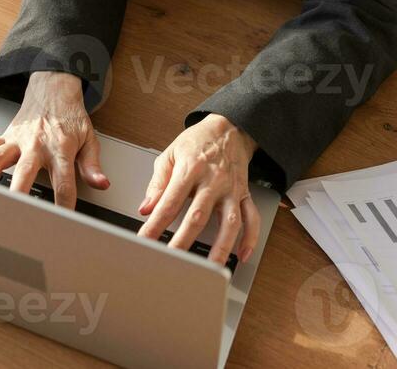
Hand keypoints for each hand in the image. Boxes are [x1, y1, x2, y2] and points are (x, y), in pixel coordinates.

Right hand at [0, 71, 108, 207]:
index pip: (63, 182)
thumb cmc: (70, 118)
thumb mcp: (89, 139)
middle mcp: (37, 144)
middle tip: (13, 212)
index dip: (63, 204)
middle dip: (18, 192)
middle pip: (25, 171)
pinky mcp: (4, 135)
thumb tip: (101, 183)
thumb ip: (92, 165)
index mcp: (60, 148)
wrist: (54, 89)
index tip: (60, 223)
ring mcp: (17, 139)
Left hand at [137, 114, 261, 265]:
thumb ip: (157, 183)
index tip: (145, 240)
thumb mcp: (170, 154)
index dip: (155, 224)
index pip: (169, 202)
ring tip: (211, 267)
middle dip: (183, 240)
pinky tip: (242, 254)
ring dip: (221, 246)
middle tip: (172, 260)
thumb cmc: (197, 142)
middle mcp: (213, 180)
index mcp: (191, 169)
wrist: (229, 128)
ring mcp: (231, 189)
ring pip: (229, 221)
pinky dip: (250, 238)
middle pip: (198, 215)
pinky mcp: (244, 194)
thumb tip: (146, 208)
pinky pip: (252, 218)